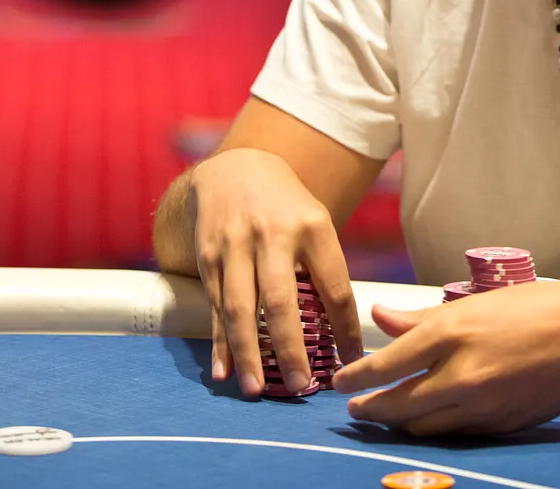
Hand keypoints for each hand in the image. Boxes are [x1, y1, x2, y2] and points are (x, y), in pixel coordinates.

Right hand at [188, 147, 363, 395]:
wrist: (235, 169)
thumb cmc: (287, 207)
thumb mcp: (316, 223)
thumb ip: (325, 270)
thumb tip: (340, 334)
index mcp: (313, 227)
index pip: (334, 287)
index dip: (344, 329)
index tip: (351, 362)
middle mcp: (272, 235)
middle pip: (280, 301)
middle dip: (289, 348)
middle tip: (298, 386)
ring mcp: (235, 245)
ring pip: (239, 308)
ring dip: (247, 353)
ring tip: (255, 390)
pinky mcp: (208, 255)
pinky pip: (215, 306)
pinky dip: (219, 342)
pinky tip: (224, 370)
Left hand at [334, 281, 559, 435]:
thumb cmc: (536, 308)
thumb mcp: (476, 302)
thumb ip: (423, 318)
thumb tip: (380, 316)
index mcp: (451, 333)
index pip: (386, 365)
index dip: (356, 378)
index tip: (340, 383)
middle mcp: (461, 374)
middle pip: (397, 406)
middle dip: (370, 410)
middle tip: (356, 409)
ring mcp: (482, 406)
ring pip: (423, 428)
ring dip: (401, 423)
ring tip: (390, 414)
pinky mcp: (500, 426)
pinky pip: (455, 433)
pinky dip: (436, 427)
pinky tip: (431, 418)